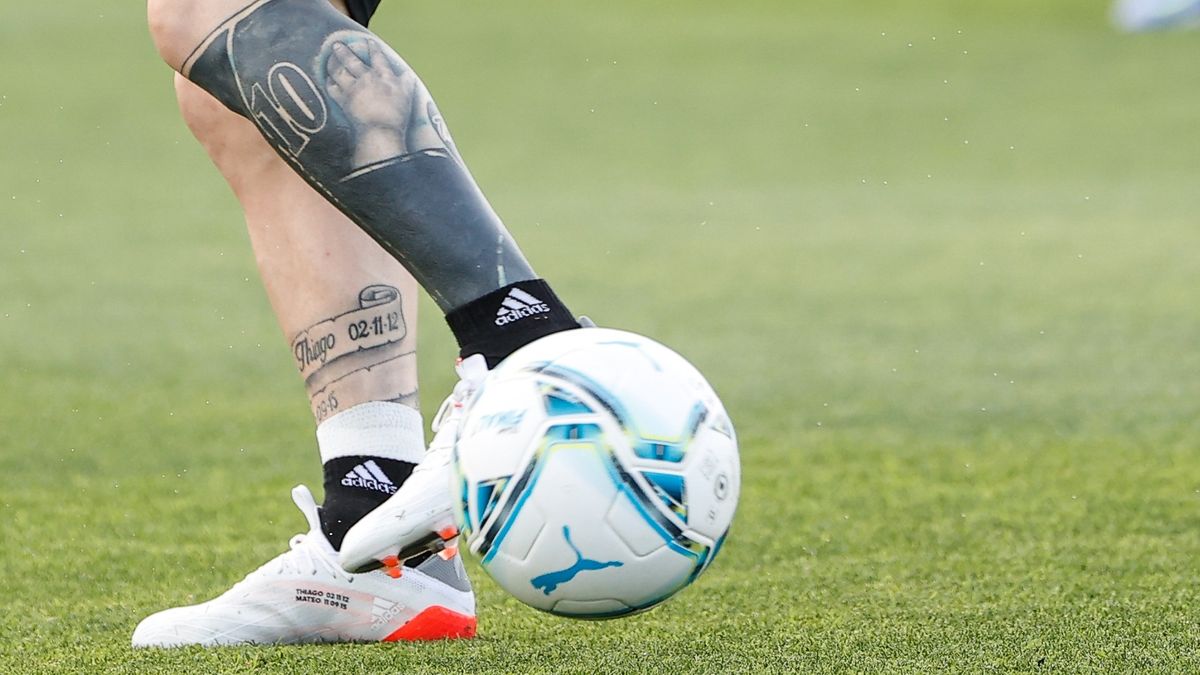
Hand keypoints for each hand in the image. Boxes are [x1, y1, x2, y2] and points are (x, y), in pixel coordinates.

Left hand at [325, 39, 417, 162]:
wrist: (380, 130)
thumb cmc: (396, 114)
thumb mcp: (407, 96)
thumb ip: (407, 83)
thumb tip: (408, 74)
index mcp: (384, 76)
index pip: (378, 58)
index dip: (373, 48)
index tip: (369, 41)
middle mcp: (367, 78)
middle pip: (353, 61)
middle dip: (344, 52)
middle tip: (337, 45)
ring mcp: (354, 89)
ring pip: (340, 72)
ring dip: (333, 65)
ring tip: (329, 60)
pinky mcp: (344, 100)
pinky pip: (333, 89)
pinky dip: (330, 84)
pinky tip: (328, 81)